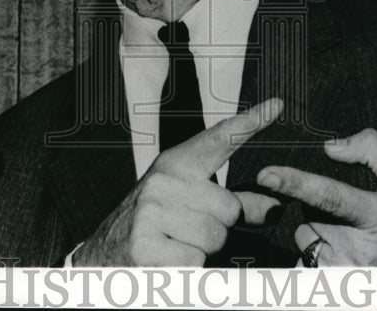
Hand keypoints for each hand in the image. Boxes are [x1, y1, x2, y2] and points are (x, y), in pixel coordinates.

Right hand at [74, 98, 283, 266]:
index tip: (275, 106)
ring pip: (215, 237)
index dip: (248, 122)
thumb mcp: (188, 203)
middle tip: (187, 230)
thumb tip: (274, 207)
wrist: (101, 255)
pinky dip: (188, 269)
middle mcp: (163, 181)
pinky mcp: (145, 245)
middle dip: (220, 227)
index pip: (218, 140)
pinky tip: (166, 261)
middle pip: (230, 209)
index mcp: (175, 164)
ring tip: (175, 245)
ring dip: (203, 250)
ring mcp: (152, 212)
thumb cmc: (153, 225)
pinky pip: (196, 261)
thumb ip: (234, 203)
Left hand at [256, 128, 376, 266]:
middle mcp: (359, 250)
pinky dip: (317, 253)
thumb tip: (330, 148)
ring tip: (351, 237)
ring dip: (318, 231)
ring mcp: (345, 275)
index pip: (330, 196)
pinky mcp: (334, 289)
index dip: (296, 183)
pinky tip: (342, 256)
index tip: (267, 175)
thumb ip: (373, 150)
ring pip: (306, 237)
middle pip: (310, 215)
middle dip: (318, 208)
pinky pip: (305, 260)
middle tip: (349, 216)